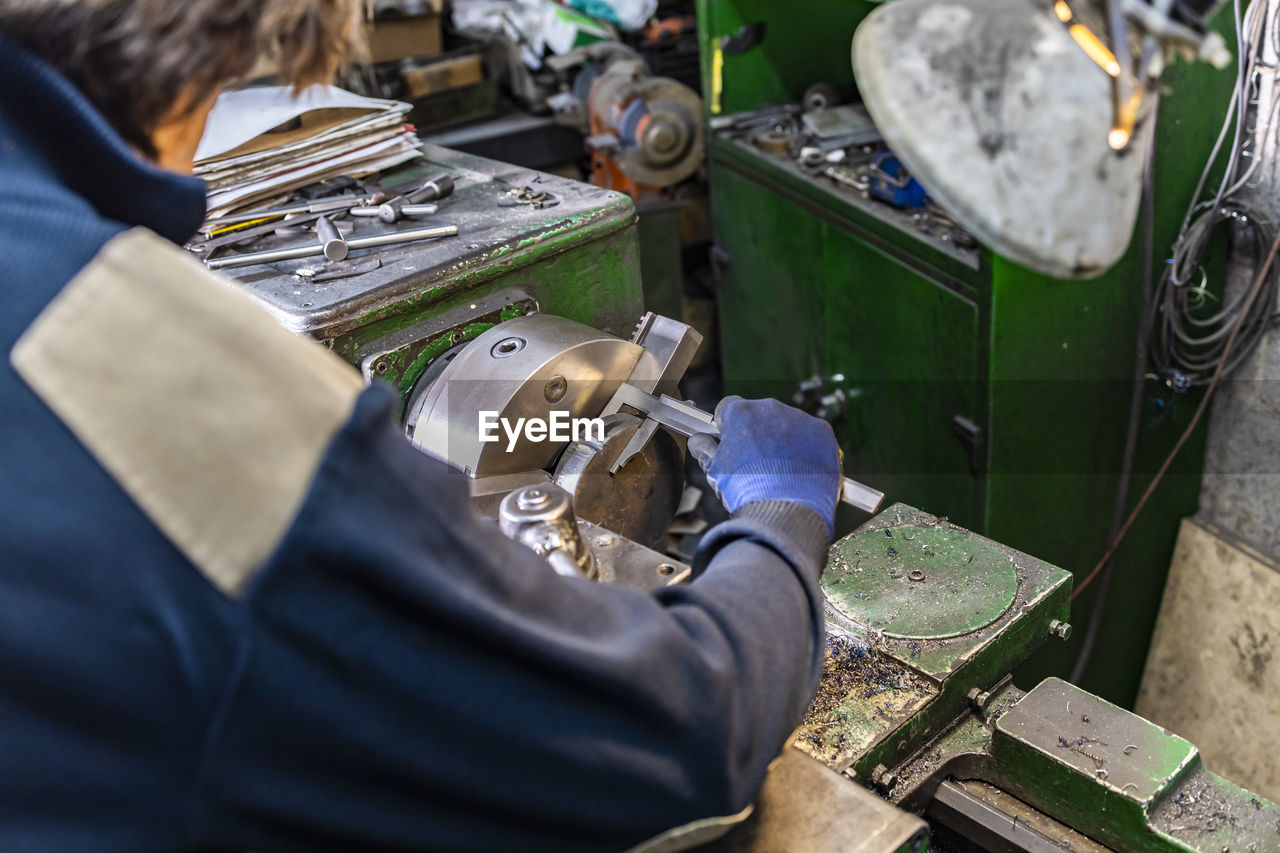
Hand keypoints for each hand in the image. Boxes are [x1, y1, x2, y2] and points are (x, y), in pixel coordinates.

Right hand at [688, 396, 841, 533]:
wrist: (786, 511)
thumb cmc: (746, 491)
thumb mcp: (715, 470)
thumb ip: (704, 449)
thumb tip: (698, 440)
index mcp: (741, 411)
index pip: (728, 408)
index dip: (727, 426)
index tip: (729, 441)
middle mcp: (771, 408)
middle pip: (760, 415)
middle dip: (757, 434)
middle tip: (757, 464)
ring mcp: (800, 419)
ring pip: (787, 425)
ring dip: (783, 441)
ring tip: (781, 472)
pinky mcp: (823, 433)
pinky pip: (812, 436)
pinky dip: (807, 450)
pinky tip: (800, 472)